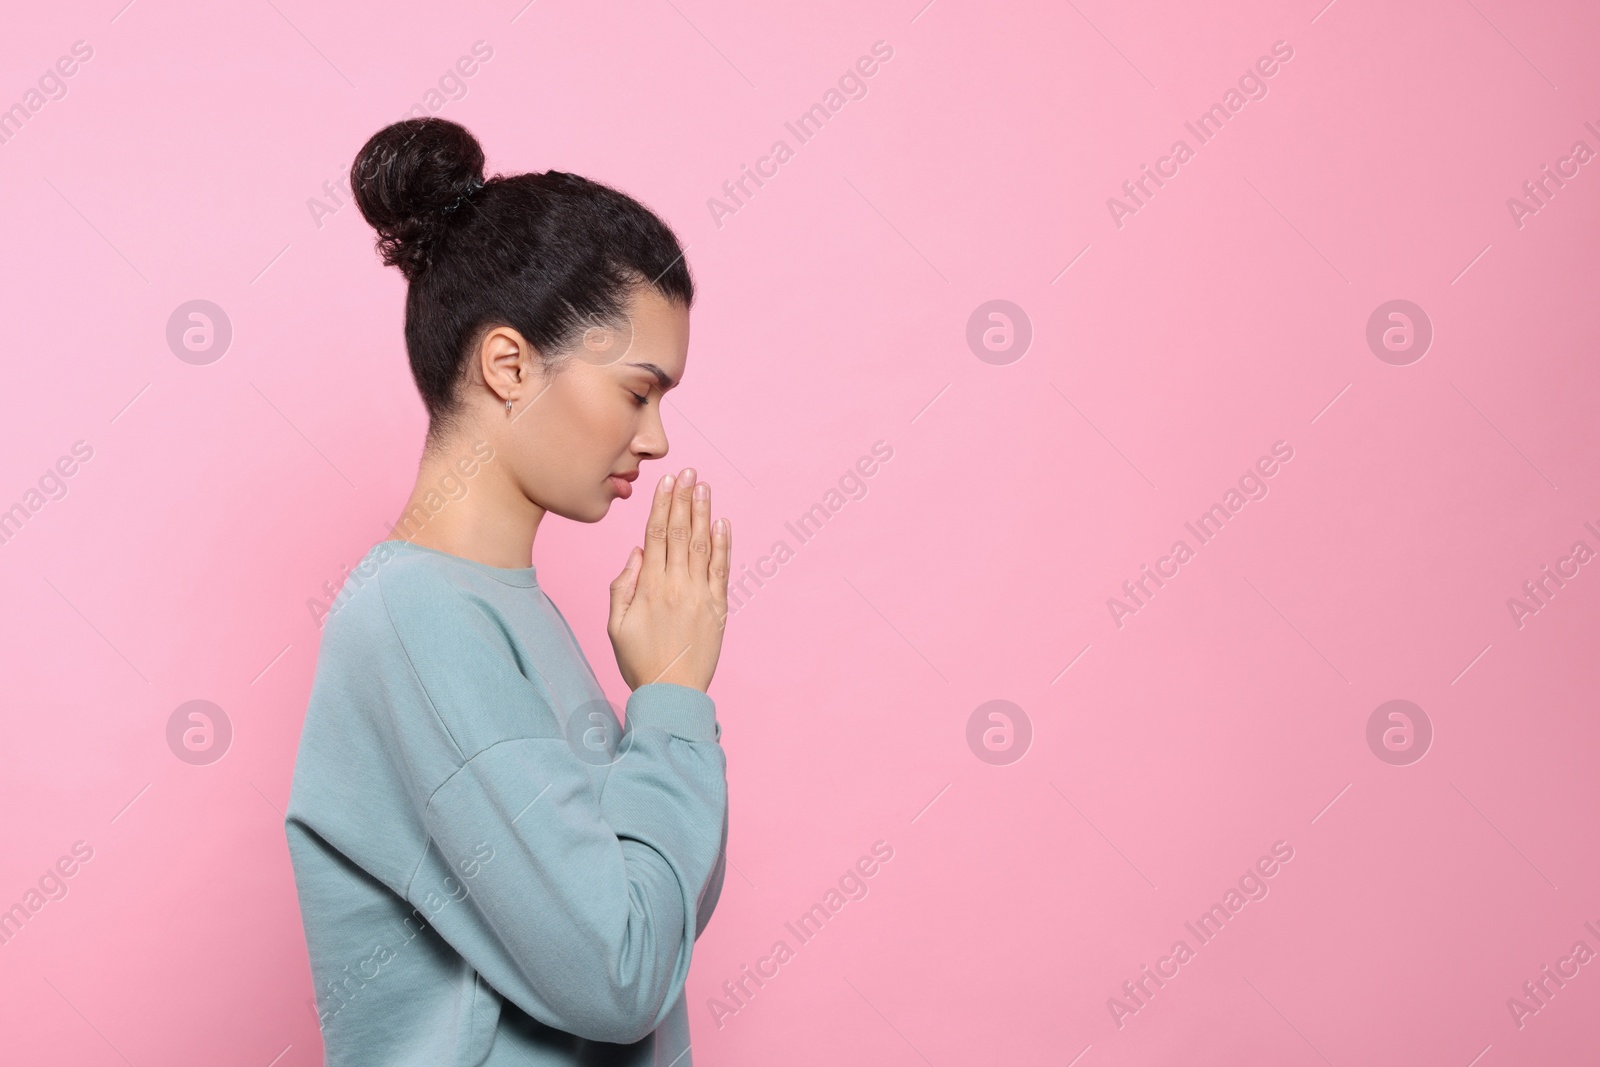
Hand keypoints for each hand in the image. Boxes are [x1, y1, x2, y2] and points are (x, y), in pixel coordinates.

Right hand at [607, 467, 731, 692]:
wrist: (673, 693)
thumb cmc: (639, 661)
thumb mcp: (616, 625)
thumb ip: (622, 586)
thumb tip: (637, 552)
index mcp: (649, 587)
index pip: (656, 534)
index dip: (662, 505)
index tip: (667, 481)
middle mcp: (676, 585)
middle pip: (681, 532)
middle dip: (684, 499)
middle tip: (689, 471)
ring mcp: (700, 595)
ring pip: (703, 544)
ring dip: (703, 512)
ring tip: (704, 486)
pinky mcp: (718, 607)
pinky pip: (722, 569)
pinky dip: (724, 544)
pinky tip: (722, 522)